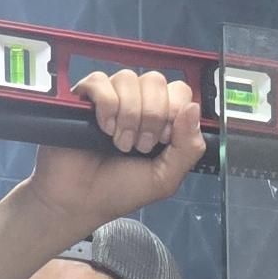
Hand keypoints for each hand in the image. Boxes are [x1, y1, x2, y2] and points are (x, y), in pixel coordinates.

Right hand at [24, 69, 206, 232]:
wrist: (82, 200)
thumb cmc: (121, 190)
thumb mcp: (165, 178)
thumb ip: (188, 148)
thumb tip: (194, 108)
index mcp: (161, 119)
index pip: (180, 91)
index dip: (174, 112)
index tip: (162, 140)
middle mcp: (138, 103)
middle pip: (156, 81)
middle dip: (151, 117)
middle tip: (140, 145)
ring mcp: (112, 96)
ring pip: (129, 79)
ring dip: (128, 116)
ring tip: (119, 143)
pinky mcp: (85, 95)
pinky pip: (101, 82)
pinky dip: (106, 107)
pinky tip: (103, 129)